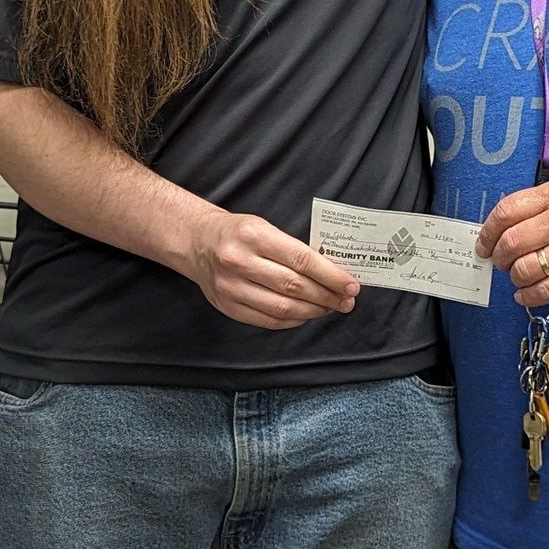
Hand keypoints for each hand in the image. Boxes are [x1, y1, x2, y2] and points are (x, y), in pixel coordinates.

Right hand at [185, 209, 358, 328]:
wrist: (197, 242)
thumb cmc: (238, 233)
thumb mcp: (265, 227)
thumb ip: (294, 249)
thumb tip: (333, 273)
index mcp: (254, 235)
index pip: (302, 260)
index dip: (331, 276)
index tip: (351, 285)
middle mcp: (240, 262)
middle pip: (294, 286)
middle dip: (327, 296)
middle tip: (346, 300)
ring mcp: (231, 287)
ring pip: (283, 308)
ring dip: (313, 311)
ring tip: (329, 308)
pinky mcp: (227, 306)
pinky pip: (268, 320)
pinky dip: (293, 321)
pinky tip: (306, 315)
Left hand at [477, 182, 548, 306]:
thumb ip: (533, 210)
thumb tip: (494, 233)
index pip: (507, 211)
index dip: (488, 232)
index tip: (484, 245)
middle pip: (511, 243)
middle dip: (499, 258)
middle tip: (503, 263)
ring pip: (524, 270)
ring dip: (515, 278)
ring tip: (521, 276)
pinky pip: (542, 291)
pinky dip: (527, 296)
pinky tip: (527, 293)